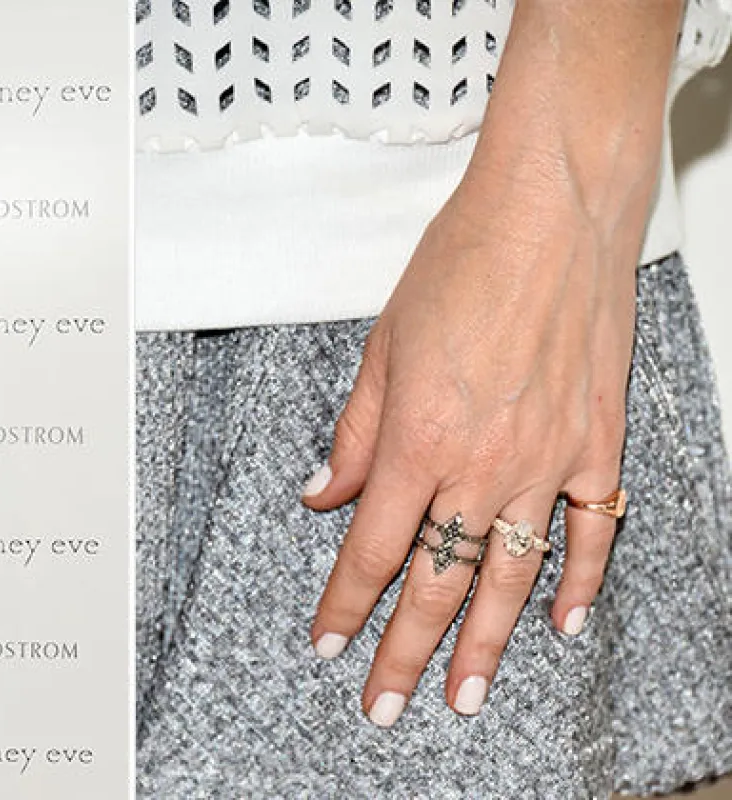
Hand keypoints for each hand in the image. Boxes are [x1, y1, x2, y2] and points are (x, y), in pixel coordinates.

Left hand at [301, 166, 636, 724]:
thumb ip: (353, 434)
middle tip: (385, 704)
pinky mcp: (597, 444)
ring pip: (509, 576)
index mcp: (415, 438)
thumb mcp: (380, 347)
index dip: (344, 605)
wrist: (551, 212)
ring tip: (463, 696)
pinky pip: (590, 532)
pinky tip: (561, 626)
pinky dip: (578, 583)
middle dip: (403, 651)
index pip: (370, 548)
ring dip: (482, 644)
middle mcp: (480, 462)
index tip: (327, 643)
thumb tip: (323, 494)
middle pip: (434, 580)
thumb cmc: (462, 264)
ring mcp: (546, 459)